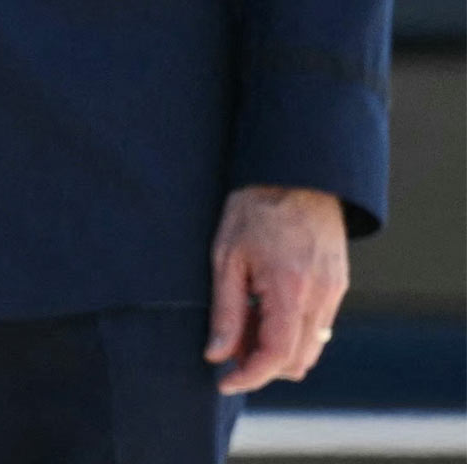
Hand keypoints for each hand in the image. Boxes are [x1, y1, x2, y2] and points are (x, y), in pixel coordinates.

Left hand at [206, 184, 348, 394]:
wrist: (297, 175)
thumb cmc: (254, 210)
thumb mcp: (226, 256)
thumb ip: (225, 309)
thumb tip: (217, 353)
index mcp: (289, 289)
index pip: (277, 355)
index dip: (249, 376)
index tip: (223, 380)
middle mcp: (320, 296)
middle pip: (298, 361)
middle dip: (262, 366)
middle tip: (227, 349)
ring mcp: (335, 292)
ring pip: (311, 348)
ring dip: (277, 351)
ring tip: (241, 327)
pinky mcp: (338, 286)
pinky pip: (318, 327)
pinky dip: (291, 332)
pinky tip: (263, 311)